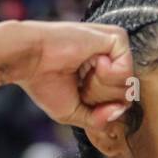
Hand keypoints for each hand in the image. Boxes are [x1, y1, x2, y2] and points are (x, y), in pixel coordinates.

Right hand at [10, 21, 133, 134]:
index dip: (99, 109)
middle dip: (100, 99)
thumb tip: (120, 111)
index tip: (78, 95)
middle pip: (126, 96)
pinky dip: (106, 76)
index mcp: (102, 71)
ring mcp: (115, 47)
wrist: (29, 59)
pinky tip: (92, 62)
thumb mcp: (74, 112)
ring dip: (100, 88)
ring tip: (82, 73)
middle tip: (79, 83)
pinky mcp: (116, 38)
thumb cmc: (44, 83)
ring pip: (128, 85)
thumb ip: (99, 119)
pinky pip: (126, 71)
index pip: (119, 101)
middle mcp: (111, 58)